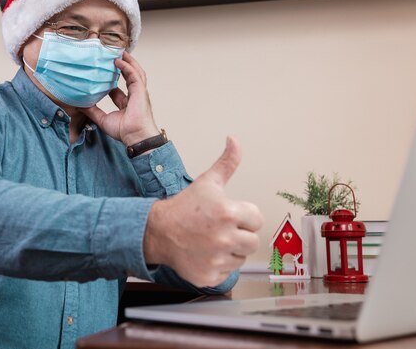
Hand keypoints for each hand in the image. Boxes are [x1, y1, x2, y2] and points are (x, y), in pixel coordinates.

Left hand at [80, 52, 159, 145]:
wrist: (135, 136)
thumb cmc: (124, 131)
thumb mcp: (103, 120)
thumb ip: (92, 111)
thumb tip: (79, 105)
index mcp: (127, 103)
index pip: (119, 89)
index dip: (111, 80)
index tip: (102, 73)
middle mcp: (134, 96)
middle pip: (130, 76)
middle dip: (123, 66)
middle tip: (113, 56)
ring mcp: (139, 92)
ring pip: (135, 72)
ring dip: (128, 61)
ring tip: (119, 52)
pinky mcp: (140, 90)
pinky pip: (134, 74)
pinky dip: (127, 66)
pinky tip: (118, 60)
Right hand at [143, 136, 263, 286]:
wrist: (158, 231)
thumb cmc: (183, 207)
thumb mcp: (207, 182)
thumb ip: (227, 163)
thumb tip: (234, 140)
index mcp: (228, 212)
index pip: (257, 219)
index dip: (244, 216)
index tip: (229, 216)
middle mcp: (224, 237)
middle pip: (253, 241)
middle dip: (240, 235)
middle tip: (221, 229)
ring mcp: (217, 258)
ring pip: (241, 257)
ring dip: (231, 251)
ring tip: (213, 241)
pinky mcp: (210, 275)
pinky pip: (228, 272)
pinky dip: (219, 265)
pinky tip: (206, 254)